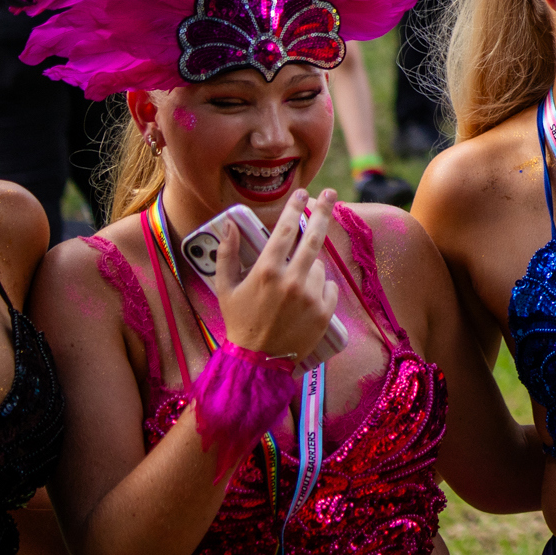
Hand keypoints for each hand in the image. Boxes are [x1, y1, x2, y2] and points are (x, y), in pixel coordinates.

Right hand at [214, 193, 343, 366]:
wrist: (257, 362)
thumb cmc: (239, 321)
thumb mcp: (224, 287)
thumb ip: (226, 254)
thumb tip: (230, 225)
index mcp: (266, 271)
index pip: (286, 229)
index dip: (296, 207)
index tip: (304, 192)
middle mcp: (291, 280)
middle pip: (315, 237)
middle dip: (324, 211)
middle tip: (330, 195)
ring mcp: (310, 297)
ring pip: (319, 267)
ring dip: (310, 268)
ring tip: (292, 287)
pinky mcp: (324, 313)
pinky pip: (329, 288)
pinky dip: (321, 289)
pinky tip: (306, 299)